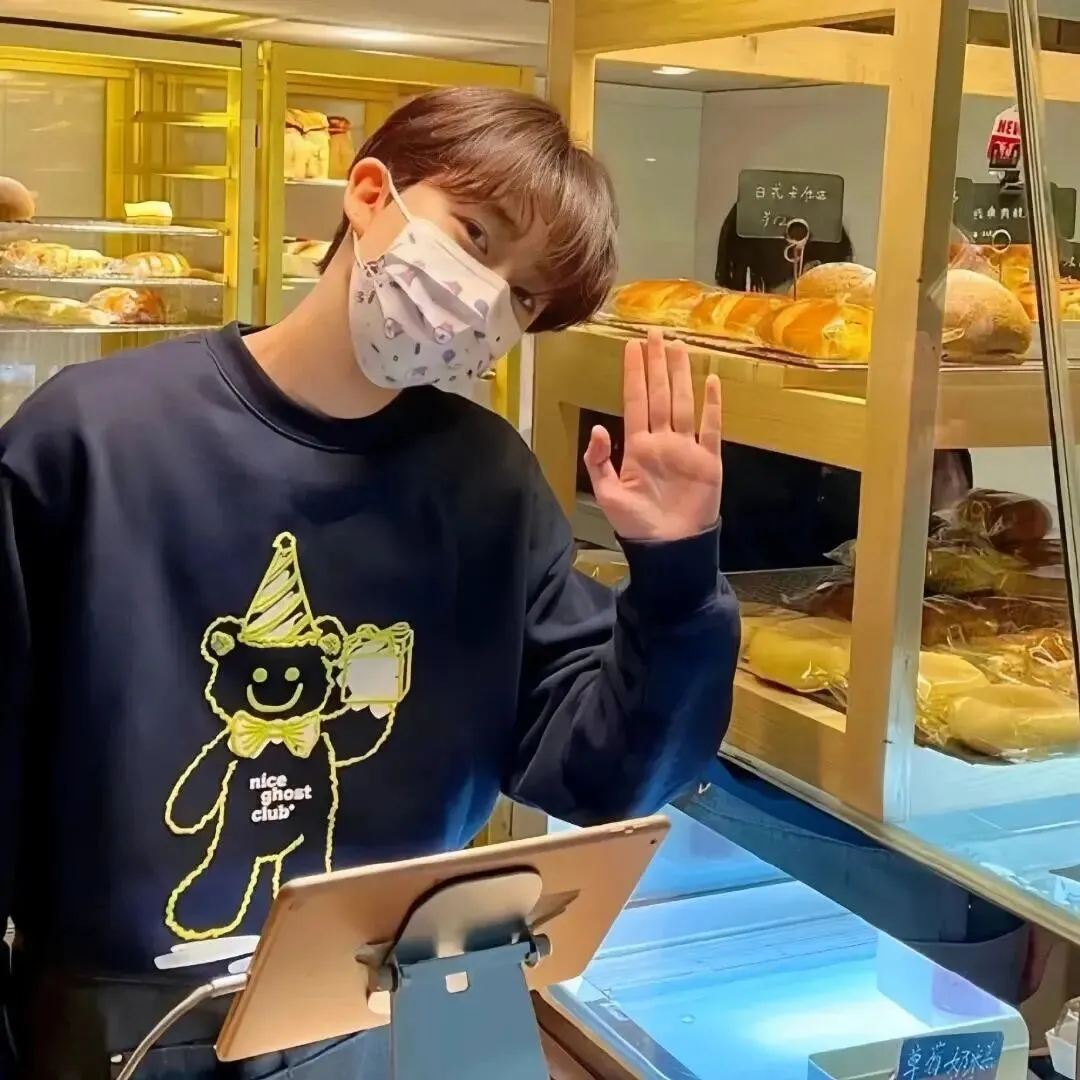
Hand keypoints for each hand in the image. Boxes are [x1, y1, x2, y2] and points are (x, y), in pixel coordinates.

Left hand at [584, 329, 722, 542]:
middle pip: (661, 393)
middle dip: (657, 363)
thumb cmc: (637, 525)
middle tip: (656, 332)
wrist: (670, 548)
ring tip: (679, 346)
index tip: (631, 346)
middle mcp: (663, 440)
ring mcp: (687, 448)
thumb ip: (600, 461)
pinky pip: (711, 428)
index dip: (634, 374)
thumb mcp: (608, 494)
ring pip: (684, 403)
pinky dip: (713, 405)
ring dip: (682, 375)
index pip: (635, 401)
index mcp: (638, 446)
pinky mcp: (708, 460)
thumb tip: (599, 427)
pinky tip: (712, 381)